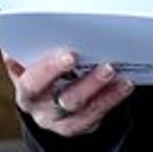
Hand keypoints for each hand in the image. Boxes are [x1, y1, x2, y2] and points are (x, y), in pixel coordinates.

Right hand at [4, 50, 131, 136]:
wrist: (42, 101)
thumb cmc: (37, 71)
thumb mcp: (27, 62)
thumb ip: (29, 48)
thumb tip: (33, 25)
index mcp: (26, 91)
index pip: (33, 83)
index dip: (49, 70)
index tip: (70, 56)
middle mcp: (42, 111)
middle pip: (65, 100)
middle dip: (88, 84)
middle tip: (107, 67)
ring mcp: (62, 123)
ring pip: (85, 111)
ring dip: (106, 92)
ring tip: (119, 74)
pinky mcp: (82, 126)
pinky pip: (99, 116)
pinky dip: (113, 98)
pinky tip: (125, 84)